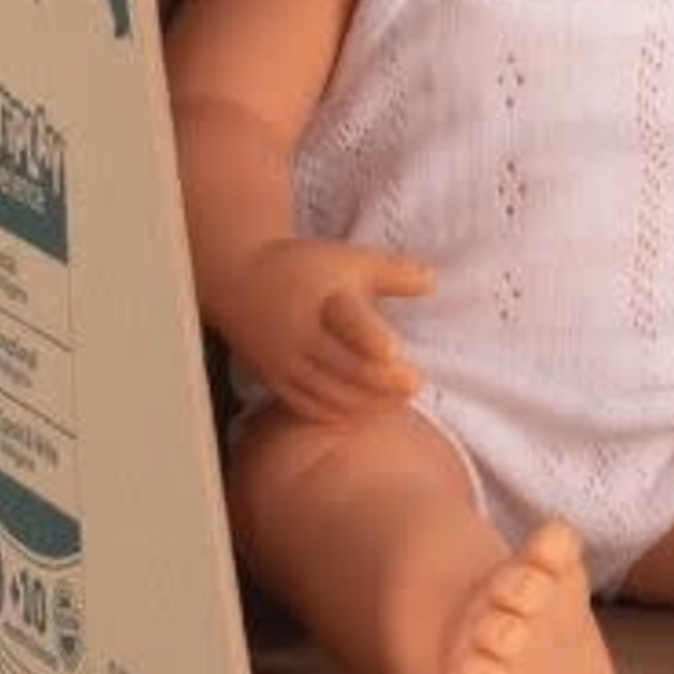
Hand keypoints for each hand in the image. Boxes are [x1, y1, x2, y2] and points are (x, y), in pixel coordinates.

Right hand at [227, 237, 435, 423]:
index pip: (349, 322)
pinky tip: (363, 411)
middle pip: (347, 369)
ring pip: (330, 394)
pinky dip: (338, 413)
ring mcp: (286, 363)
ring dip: (367, 403)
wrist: (239, 280)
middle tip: (415, 384)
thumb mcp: (351, 260)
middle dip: (384, 382)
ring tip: (397, 400)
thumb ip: (394, 273)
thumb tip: (434, 282)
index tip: (392, 349)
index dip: (370, 337)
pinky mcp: (274, 380)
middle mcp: (301, 336)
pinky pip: (308, 407)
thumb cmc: (305, 268)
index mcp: (324, 302)